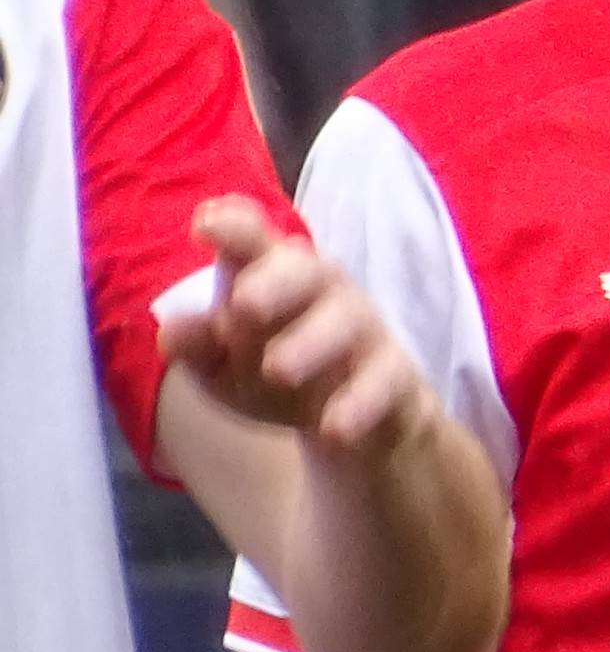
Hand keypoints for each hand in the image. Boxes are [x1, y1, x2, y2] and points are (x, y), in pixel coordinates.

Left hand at [160, 199, 440, 462]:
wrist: (359, 425)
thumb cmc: (281, 375)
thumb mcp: (226, 367)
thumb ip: (199, 348)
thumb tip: (172, 330)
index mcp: (276, 279)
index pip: (256, 244)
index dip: (236, 229)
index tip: (205, 223)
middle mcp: (324, 294)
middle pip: (307, 271)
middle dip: (276, 281)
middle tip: (243, 304)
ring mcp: (364, 332)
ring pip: (348, 321)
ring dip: (313, 342)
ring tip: (277, 370)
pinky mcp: (396, 376)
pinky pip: (386, 380)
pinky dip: (361, 402)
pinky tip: (333, 428)